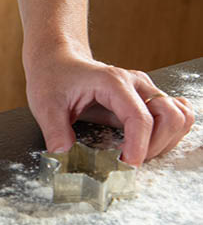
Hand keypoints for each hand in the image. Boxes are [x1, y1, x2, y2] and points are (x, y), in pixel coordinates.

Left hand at [24, 48, 194, 165]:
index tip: (126, 165)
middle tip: (129, 159)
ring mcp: (143, 88)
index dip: (138, 146)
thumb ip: (56, 133)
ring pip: (178, 115)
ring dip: (165, 140)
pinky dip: (170, 130)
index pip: (139, 118)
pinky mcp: (145, 96)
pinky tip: (149, 140)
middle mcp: (134, 82)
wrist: (56, 59)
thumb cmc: (52, 76)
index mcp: (112, 82)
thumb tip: (66, 157)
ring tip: (138, 151)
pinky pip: (175, 112)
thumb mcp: (45, 105)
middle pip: (169, 117)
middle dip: (155, 145)